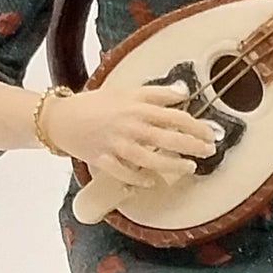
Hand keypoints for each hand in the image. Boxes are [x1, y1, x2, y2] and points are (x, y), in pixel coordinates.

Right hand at [46, 79, 219, 190]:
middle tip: (208, 151)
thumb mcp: (126, 91)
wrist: (61, 118)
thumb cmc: (96, 103)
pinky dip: (139, 179)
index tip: (211, 133)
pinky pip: (124, 173)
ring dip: (172, 165)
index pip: (175, 116)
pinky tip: (152, 181)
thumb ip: (155, 93)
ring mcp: (116, 145)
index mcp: (136, 107)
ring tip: (190, 167)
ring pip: (150, 159)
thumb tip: (183, 92)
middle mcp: (129, 126)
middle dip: (192, 146)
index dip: (197, 126)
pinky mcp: (102, 160)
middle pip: (168, 138)